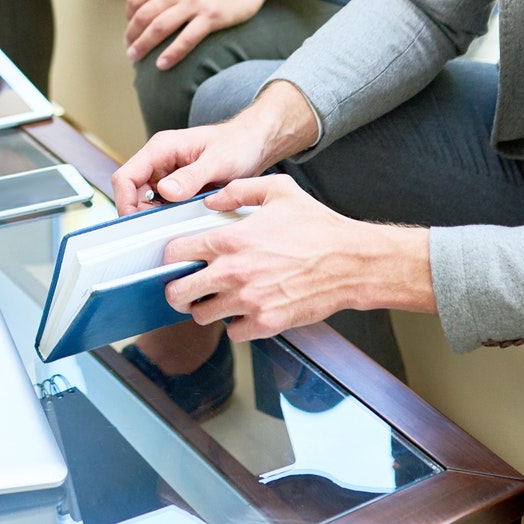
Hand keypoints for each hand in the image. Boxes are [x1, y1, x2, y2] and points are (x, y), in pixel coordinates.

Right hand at [110, 78, 318, 211]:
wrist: (254, 143)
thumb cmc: (238, 144)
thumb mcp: (217, 161)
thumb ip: (191, 177)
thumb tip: (165, 192)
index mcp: (161, 148)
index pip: (126, 176)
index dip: (126, 202)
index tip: (137, 223)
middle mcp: (159, 161)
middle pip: (133, 192)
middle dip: (141, 213)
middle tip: (161, 231)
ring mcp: (167, 174)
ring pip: (146, 201)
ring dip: (156, 215)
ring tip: (177, 225)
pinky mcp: (177, 185)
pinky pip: (163, 204)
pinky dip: (169, 215)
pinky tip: (185, 221)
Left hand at [124, 0, 308, 68]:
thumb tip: (145, 2)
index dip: (128, 19)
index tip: (130, 31)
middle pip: (142, 16)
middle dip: (131, 36)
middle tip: (130, 51)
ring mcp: (194, 2)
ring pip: (159, 28)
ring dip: (143, 46)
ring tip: (136, 58)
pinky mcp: (212, 16)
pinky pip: (186, 39)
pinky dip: (171, 54)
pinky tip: (162, 65)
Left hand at [159, 175, 431, 340]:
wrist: (352, 262)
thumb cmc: (319, 227)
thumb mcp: (278, 191)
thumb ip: (238, 190)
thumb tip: (211, 201)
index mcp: (231, 240)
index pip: (175, 253)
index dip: (171, 257)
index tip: (177, 259)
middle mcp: (234, 273)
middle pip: (179, 293)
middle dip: (178, 290)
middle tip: (187, 287)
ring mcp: (249, 301)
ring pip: (202, 316)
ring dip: (206, 308)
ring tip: (219, 299)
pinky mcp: (267, 323)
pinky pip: (234, 332)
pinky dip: (236, 325)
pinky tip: (247, 310)